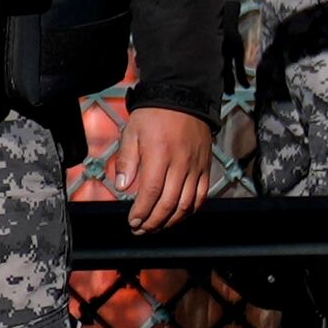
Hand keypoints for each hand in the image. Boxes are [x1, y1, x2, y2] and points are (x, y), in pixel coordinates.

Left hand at [104, 105, 214, 237]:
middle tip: (141, 229)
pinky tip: (178, 216)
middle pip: (169, 203)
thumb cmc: (153, 115)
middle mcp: (180, 164)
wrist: (183, 98)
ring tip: (156, 227)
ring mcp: (195, 167)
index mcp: (159, 155)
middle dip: (153, 222)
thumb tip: (121, 186)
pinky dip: (191, 210)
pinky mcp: (206, 167)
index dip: (142, 211)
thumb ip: (126, 160)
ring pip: (186, 204)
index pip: (151, 192)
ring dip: (171, 221)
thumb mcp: (132, 132)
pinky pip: (202, 195)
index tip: (133, 221)